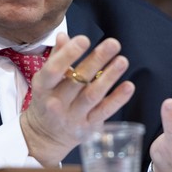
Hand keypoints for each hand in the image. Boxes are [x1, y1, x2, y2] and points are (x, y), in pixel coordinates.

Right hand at [20, 33, 134, 165]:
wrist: (44, 135)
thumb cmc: (47, 99)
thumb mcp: (45, 79)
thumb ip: (56, 57)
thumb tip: (64, 36)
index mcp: (43, 87)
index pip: (54, 70)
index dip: (68, 54)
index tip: (84, 40)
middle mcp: (56, 103)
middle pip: (78, 80)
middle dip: (96, 60)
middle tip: (113, 43)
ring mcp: (73, 117)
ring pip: (93, 95)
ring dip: (109, 77)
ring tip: (122, 61)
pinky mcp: (88, 127)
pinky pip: (104, 112)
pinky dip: (117, 99)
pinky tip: (128, 86)